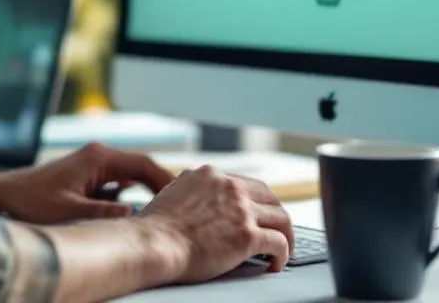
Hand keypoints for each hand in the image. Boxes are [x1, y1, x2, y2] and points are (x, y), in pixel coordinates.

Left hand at [0, 142, 174, 223]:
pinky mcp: (88, 175)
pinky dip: (133, 194)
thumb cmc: (31, 202)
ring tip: (168, 210)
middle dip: (163, 186)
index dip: (166, 182)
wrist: (4, 196)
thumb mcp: (69, 213)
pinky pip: (120, 182)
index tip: (183, 201)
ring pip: (132, 174)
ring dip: (149, 190)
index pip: (145, 164)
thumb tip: (135, 216)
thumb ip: (103, 214)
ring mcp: (94, 164)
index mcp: (98, 158)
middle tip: (183, 207)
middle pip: (142, 167)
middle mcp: (99, 155)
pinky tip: (142, 212)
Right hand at [136, 165, 292, 281]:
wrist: (153, 243)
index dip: (256, 202)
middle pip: (269, 197)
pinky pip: (279, 242)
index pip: (246, 184)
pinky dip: (284, 254)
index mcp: (211, 175)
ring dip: (286, 234)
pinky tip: (277, 263)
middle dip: (275, 215)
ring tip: (283, 249)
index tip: (258, 215)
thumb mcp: (172, 192)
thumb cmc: (155, 227)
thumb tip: (193, 197)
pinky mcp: (247, 236)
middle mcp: (229, 187)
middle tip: (276, 230)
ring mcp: (240, 210)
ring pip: (281, 218)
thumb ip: (190, 190)